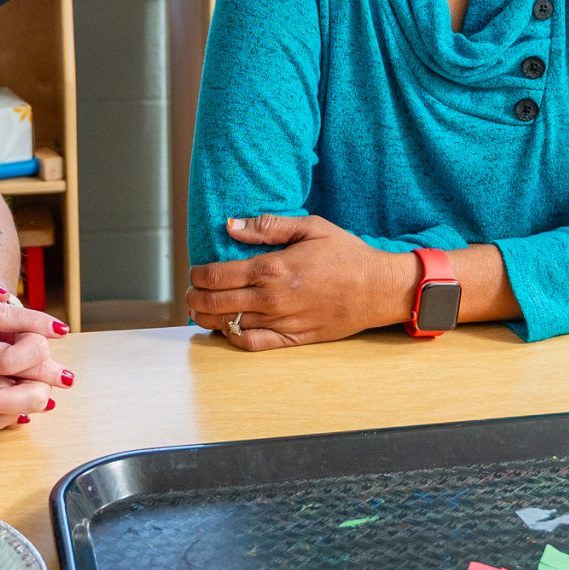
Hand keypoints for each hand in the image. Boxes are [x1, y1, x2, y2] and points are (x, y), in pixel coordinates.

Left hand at [186, 214, 409, 350]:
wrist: (377, 289)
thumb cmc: (345, 254)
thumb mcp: (310, 227)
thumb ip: (267, 226)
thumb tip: (230, 225)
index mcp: (273, 268)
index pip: (217, 275)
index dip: (198, 274)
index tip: (195, 272)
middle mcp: (272, 299)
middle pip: (216, 302)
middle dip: (195, 297)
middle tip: (191, 292)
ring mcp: (281, 322)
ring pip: (230, 325)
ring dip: (208, 318)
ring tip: (201, 310)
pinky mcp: (293, 339)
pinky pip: (253, 344)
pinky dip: (233, 338)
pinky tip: (228, 329)